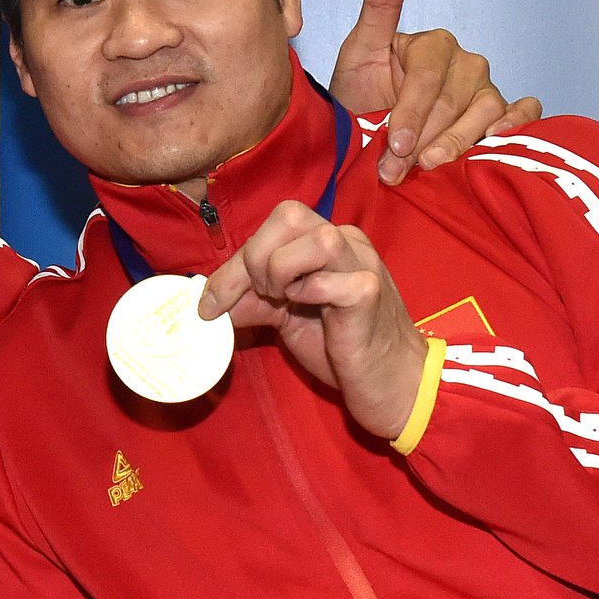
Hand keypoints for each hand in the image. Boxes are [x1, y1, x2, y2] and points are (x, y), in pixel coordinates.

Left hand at [199, 201, 426, 439]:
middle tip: (261, 296)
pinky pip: (332, 281)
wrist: (391, 384)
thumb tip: (207, 299)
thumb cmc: (341, 346)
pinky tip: (313, 314)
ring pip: (317, 237)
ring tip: (285, 301)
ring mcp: (363, 264)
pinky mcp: (370, 293)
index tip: (212, 302)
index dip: (236, 260)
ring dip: (283, 270)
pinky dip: (309, 295)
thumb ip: (252, 299)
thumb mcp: (286, 316)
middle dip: (256, 257)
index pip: (272, 225)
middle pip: (289, 214)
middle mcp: (348, 242)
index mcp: (327, 240)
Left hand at [329, 0, 540, 184]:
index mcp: (435, 44)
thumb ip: (379, 4)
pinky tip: (495, 142)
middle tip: (396, 168)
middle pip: (455, 100)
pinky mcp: (501, 115)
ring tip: (430, 167)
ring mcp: (487, 89)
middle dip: (423, 137)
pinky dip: (517, 125)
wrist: (366, 135)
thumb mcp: (360, 51)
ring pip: (487, 111)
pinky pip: (525, 112)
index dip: (410, 111)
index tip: (392, 143)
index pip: (429, 77)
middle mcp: (466, 63)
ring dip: (458, 143)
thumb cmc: (361, 93)